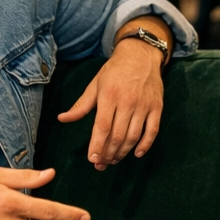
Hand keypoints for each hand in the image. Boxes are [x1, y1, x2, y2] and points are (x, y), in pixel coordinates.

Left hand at [57, 36, 164, 169]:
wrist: (141, 55)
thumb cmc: (114, 71)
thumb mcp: (95, 84)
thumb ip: (81, 105)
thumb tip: (62, 119)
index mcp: (109, 96)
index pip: (102, 127)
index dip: (97, 146)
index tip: (92, 159)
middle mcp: (127, 102)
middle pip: (117, 135)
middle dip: (108, 154)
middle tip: (101, 164)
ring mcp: (144, 106)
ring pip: (133, 136)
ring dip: (123, 152)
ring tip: (114, 160)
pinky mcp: (157, 107)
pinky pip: (152, 131)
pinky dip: (145, 145)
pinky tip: (136, 153)